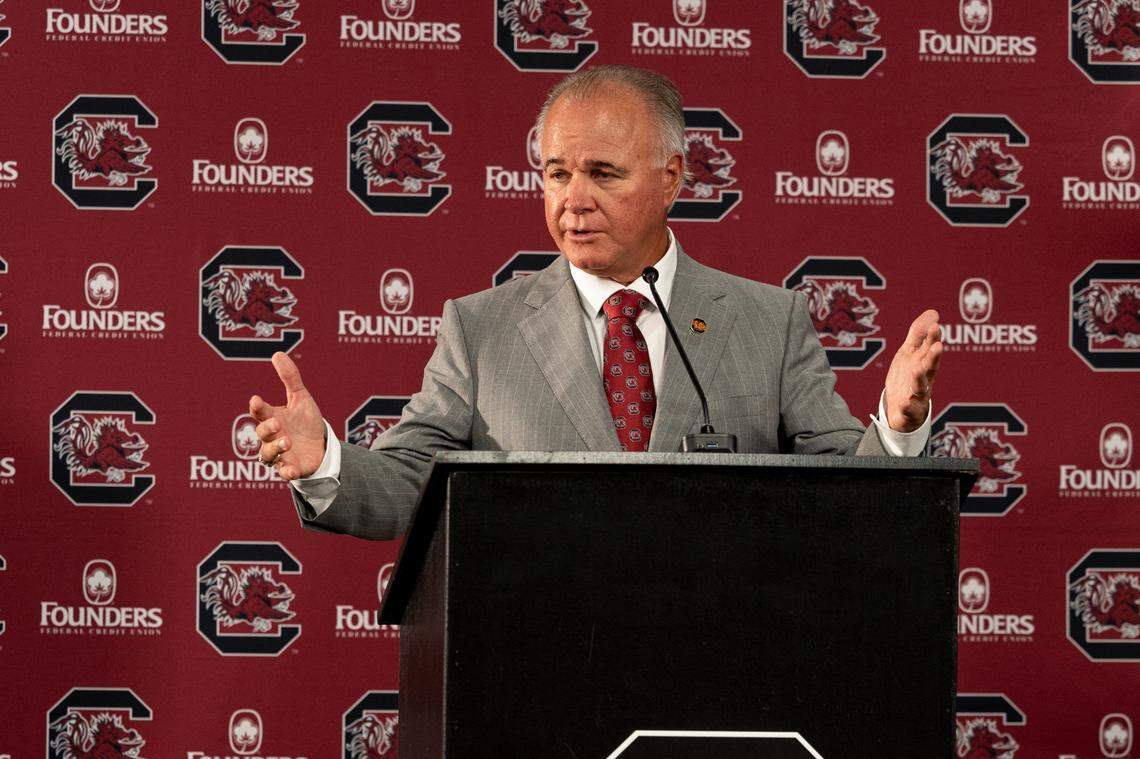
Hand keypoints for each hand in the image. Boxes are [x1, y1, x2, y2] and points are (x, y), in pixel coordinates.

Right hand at [249, 352, 326, 480]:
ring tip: (286, 441)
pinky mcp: (290, 468)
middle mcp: (272, 437)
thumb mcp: (301, 398)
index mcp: (273, 418)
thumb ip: (290, 378)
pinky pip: (283, 473)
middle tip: (278, 424)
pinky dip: (286, 472)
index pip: (260, 412)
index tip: (256, 399)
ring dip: (274, 448)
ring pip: (267, 455)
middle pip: (261, 434)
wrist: (321, 446)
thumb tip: (277, 354)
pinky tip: (291, 470)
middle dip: (267, 429)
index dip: (257, 407)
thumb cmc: (305, 421)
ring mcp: (279, 454)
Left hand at [883, 309, 942, 432]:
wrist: (899, 409)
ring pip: (921, 387)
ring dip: (920, 379)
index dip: (932, 338)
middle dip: (934, 357)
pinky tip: (904, 402)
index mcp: (924, 363)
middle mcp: (924, 379)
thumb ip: (919, 334)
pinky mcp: (908, 411)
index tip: (935, 326)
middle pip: (930, 367)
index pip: (930, 349)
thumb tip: (933, 312)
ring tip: (917, 370)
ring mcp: (917, 396)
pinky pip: (909, 409)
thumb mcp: (910, 354)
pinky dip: (908, 406)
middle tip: (937, 346)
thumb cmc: (907, 377)